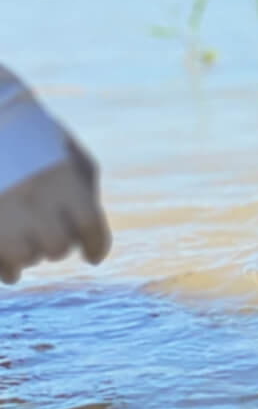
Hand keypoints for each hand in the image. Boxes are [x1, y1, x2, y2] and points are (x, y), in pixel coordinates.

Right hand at [0, 65, 109, 282]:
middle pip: (57, 246)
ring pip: (26, 258)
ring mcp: (2, 213)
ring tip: (32, 241)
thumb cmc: (38, 140)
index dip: (97, 245)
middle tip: (59, 236)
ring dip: (33, 254)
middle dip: (62, 244)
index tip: (94, 256)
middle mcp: (31, 199)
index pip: (88, 226)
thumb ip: (86, 193)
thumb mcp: (74, 157)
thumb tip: (87, 233)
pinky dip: (6, 269)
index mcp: (62, 179)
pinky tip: (12, 268)